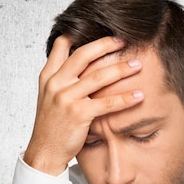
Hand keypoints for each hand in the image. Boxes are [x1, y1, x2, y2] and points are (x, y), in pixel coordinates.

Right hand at [23, 36, 143, 174]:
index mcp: (48, 76)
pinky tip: (138, 96)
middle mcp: (56, 83)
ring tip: (137, 65)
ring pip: (98, 77)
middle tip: (123, 41)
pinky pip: (106, 103)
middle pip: (84, 55)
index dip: (81, 34)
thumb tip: (78, 63)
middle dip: (106, 45)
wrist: (44, 152)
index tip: (101, 32)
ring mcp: (66, 98)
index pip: (62, 45)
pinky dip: (125, 98)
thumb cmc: (51, 126)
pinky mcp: (78, 114)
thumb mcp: (49, 97)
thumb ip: (61, 78)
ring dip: (121, 69)